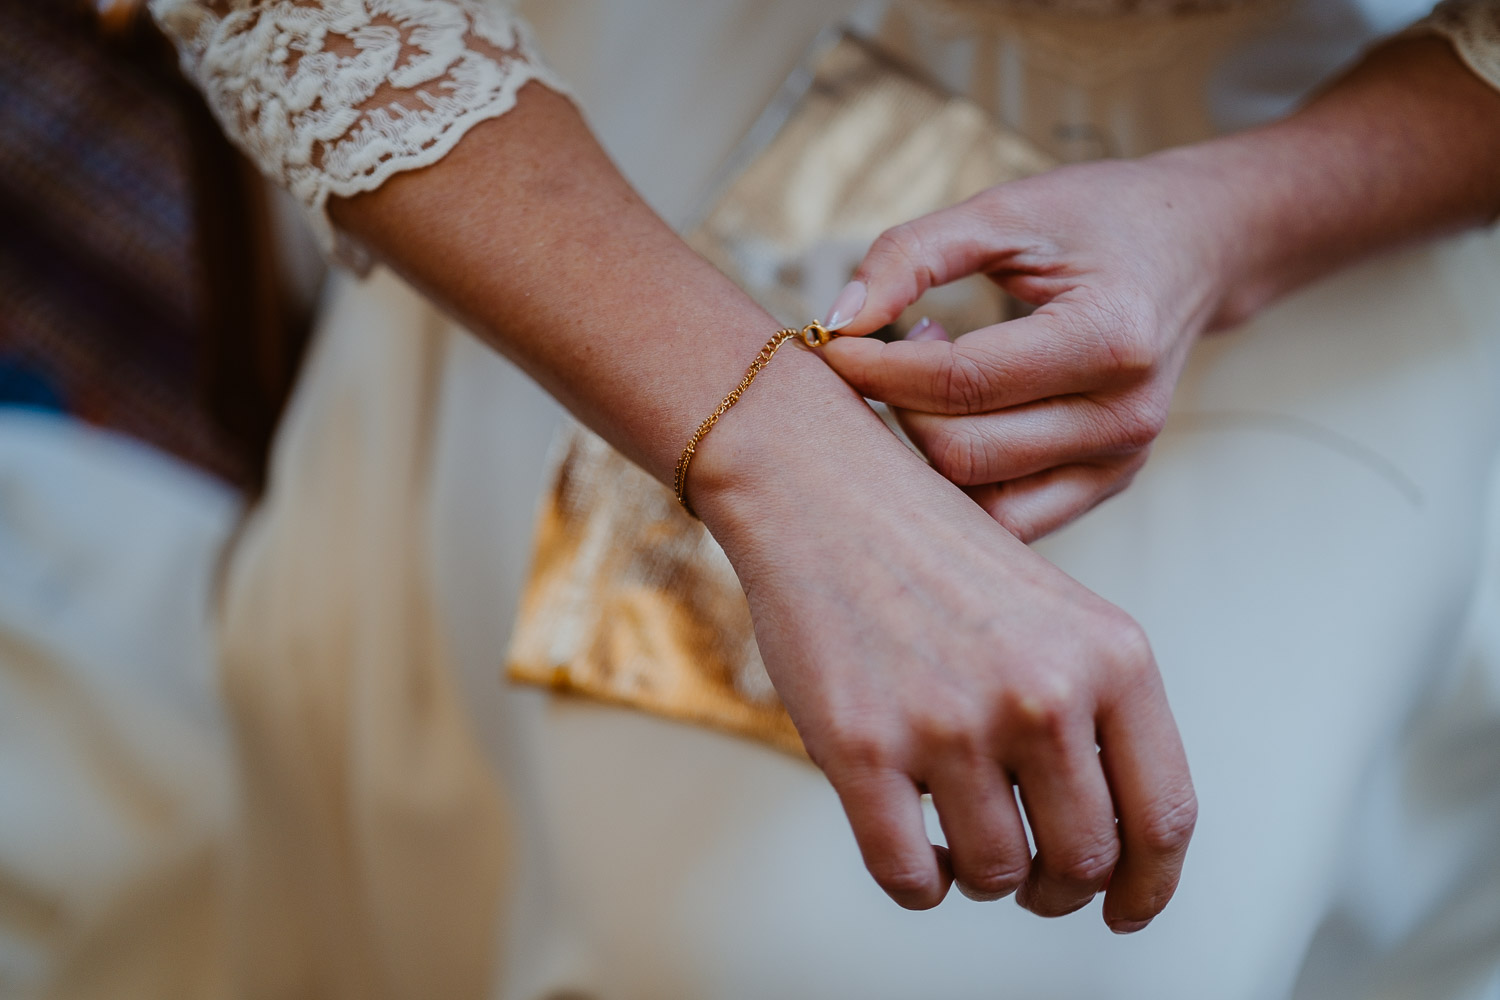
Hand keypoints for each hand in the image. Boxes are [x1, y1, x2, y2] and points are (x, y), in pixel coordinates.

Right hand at [691, 385, 1197, 930]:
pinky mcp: (861, 747)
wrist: (823, 490)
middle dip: (1058, 889)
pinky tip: (915, 849)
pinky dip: (920, 884)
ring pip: (997, 875)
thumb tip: (1114, 847)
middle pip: (1084, 861)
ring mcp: (950, 722)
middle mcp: (1043, 692)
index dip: (1152, 885)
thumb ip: (1099, 712)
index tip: (1128, 909)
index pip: (1163, 816)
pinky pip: (910, 877)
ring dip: (984, 879)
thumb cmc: (936, 554)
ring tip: (961, 840)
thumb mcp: (1058, 613)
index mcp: (1111, 656)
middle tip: (1031, 877)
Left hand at [818, 155, 1238, 540]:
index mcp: (1110, 338)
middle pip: (963, 452)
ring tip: (921, 381)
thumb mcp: (1004, 210)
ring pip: (979, 500)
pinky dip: (958, 482)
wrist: (1194, 249)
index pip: (963, 383)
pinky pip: (1009, 517)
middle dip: (893, 409)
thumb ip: (912, 255)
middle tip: (877, 355)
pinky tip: (947, 419)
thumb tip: (838, 321)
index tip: (829, 344)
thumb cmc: (1097, 220)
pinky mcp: (1108, 484)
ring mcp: (1122, 462)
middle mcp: (1125, 415)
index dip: (878, 369)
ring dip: (922, 450)